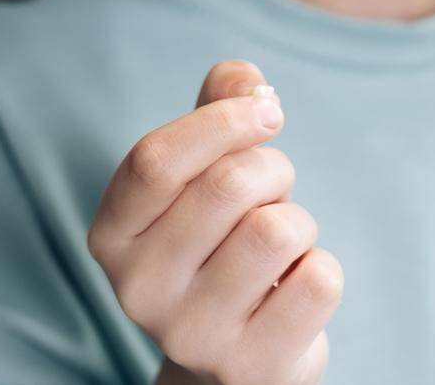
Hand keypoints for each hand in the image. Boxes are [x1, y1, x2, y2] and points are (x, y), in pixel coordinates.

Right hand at [87, 60, 342, 384]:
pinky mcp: (249, 367)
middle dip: (272, 169)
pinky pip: (318, 282)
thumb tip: (244, 78)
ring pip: (277, 232)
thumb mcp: (205, 175)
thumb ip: (216, 111)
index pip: (156, 159)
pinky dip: (322, 269)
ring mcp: (191, 335)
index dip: (224, 120)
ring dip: (299, 221)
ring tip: (282, 245)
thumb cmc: (221, 244)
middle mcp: (138, 290)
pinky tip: (295, 287)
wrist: (237, 357)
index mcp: (112, 234)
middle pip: (228, 186)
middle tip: (275, 190)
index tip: (268, 110)